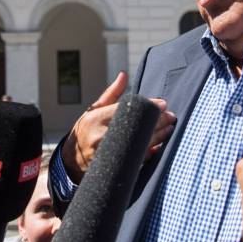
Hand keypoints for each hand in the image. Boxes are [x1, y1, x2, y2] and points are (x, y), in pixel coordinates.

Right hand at [61, 71, 176, 182]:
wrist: (72, 160)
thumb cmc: (85, 130)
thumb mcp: (94, 110)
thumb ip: (112, 94)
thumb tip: (124, 75)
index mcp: (97, 119)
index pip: (127, 110)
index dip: (147, 106)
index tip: (162, 103)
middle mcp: (102, 136)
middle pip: (137, 127)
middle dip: (158, 121)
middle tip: (170, 115)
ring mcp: (108, 153)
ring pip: (140, 144)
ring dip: (159, 135)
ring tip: (169, 127)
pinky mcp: (114, 166)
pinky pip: (137, 159)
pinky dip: (150, 151)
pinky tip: (160, 144)